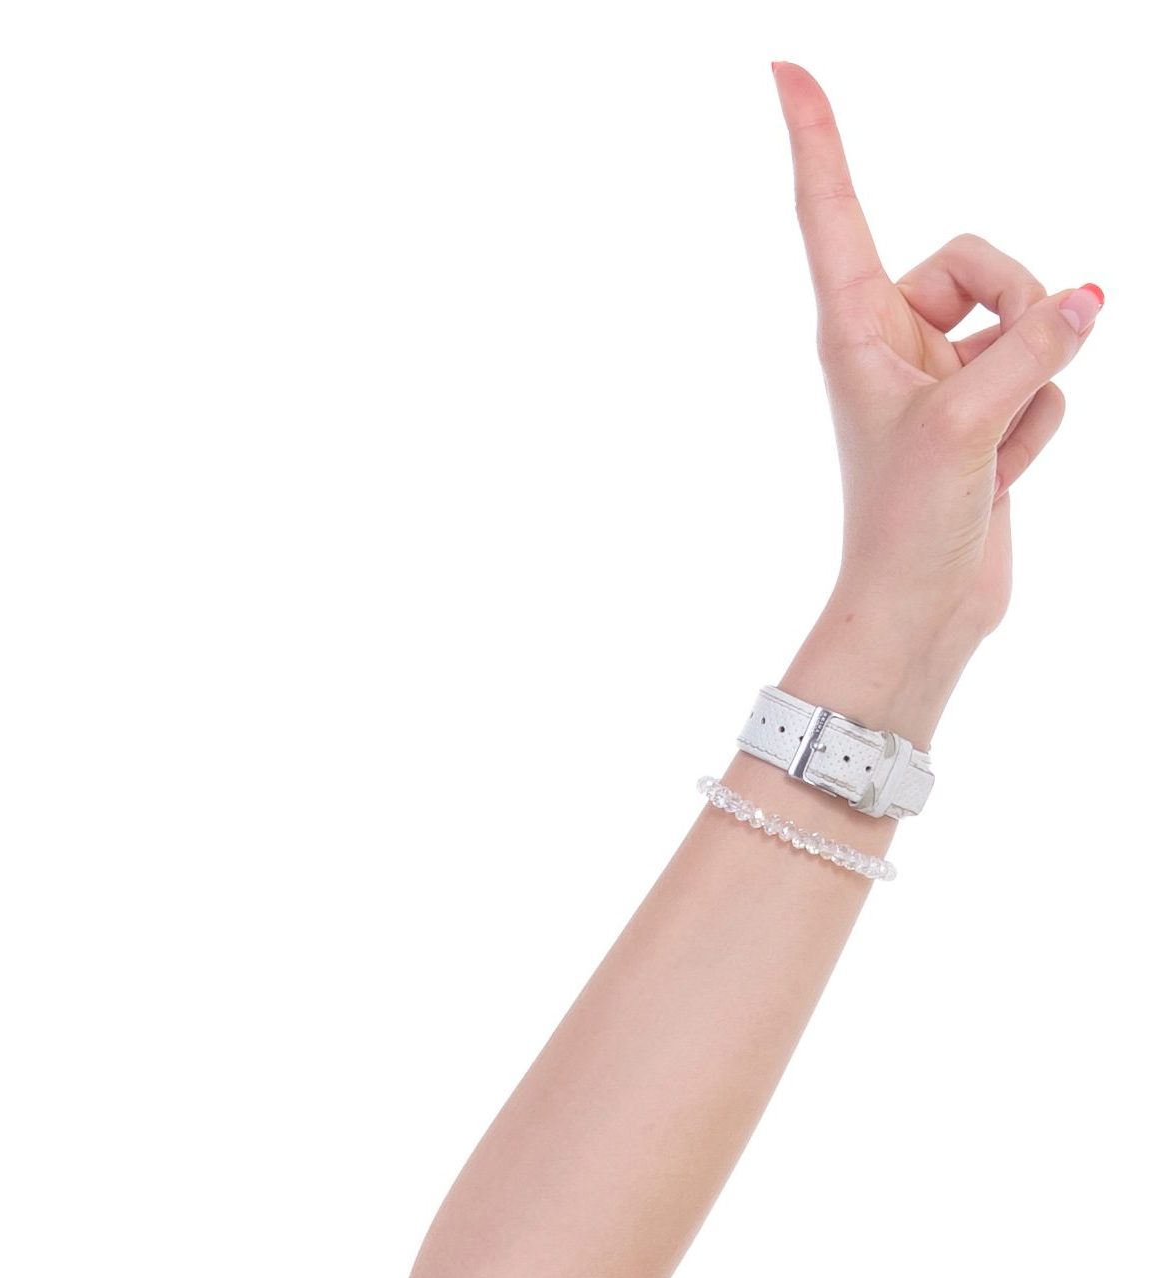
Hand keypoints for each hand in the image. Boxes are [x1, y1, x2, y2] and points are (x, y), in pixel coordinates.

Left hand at [774, 60, 1099, 718]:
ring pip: (1029, 321)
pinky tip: (1001, 474)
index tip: (784, 68)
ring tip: (988, 452)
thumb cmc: (910, 527)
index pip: (833, 209)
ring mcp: (942, 373)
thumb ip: (1033, 344)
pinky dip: (1038, 426)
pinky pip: (1046, 376)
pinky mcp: (984, 407)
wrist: (924, 613)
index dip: (815, 138)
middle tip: (992, 399)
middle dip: (1017, 314)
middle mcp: (894, 338)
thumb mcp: (970, 423)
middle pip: (983, 261)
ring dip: (1031, 387)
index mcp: (855, 327)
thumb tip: (1087, 298)